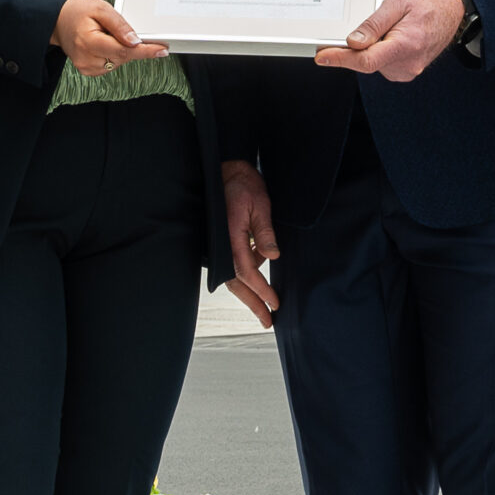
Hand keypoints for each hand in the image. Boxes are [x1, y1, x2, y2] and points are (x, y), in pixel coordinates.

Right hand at [53, 0, 166, 77]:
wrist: (58, 20)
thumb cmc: (78, 11)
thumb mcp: (100, 8)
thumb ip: (119, 25)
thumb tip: (135, 41)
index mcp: (88, 41)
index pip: (123, 51)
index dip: (145, 51)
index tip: (161, 50)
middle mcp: (86, 58)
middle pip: (122, 57)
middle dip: (129, 45)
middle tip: (117, 28)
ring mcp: (86, 67)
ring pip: (118, 62)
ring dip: (120, 50)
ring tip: (105, 34)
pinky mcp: (87, 70)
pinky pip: (110, 65)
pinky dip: (113, 54)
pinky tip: (103, 43)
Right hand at [222, 160, 279, 327]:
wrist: (227, 172)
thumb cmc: (244, 186)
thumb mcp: (260, 205)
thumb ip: (264, 232)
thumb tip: (272, 256)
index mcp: (230, 236)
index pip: (245, 271)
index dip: (260, 290)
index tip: (274, 303)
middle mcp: (222, 245)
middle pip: (236, 282)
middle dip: (252, 303)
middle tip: (267, 321)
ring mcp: (220, 245)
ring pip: (234, 277)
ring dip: (249, 292)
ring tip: (267, 305)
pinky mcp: (223, 243)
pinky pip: (235, 265)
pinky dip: (247, 275)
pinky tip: (261, 279)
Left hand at [313, 0, 463, 81]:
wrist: (453, 8)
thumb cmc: (427, 2)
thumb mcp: (397, 3)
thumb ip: (373, 25)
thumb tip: (353, 42)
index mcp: (406, 45)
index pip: (365, 60)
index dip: (340, 58)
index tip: (322, 56)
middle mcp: (408, 64)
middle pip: (367, 62)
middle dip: (358, 46)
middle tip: (370, 23)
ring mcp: (408, 70)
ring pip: (374, 63)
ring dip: (372, 47)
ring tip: (392, 25)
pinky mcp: (407, 71)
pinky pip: (383, 63)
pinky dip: (380, 50)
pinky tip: (393, 35)